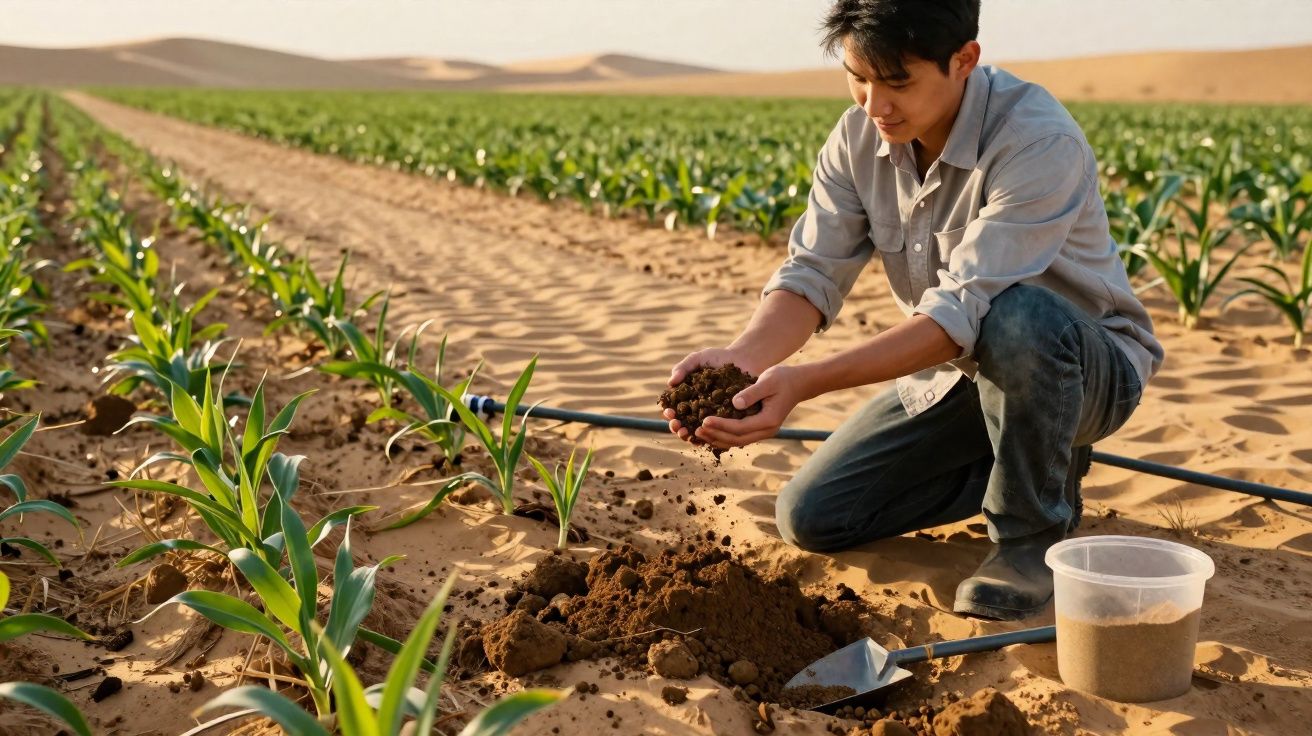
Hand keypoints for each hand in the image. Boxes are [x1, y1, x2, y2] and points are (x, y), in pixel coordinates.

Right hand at [663, 346, 765, 443]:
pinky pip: (718, 432)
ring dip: (689, 436)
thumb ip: (683, 367)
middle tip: (677, 426)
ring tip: (687, 433)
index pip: (674, 409)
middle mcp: (697, 409)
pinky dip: (710, 438)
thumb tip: (670, 383)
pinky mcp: (727, 420)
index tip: (669, 412)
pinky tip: (706, 438)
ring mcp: (712, 416)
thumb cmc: (718, 358)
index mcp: (687, 397)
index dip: (670, 413)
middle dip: (677, 427)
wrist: (743, 359)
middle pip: (683, 423)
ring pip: (698, 431)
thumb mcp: (698, 359)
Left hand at [691, 364, 808, 449]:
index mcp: (768, 420)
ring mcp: (764, 432)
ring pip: (737, 441)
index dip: (721, 426)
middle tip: (696, 430)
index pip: (740, 428)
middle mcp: (767, 430)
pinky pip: (740, 437)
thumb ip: (752, 392)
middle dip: (716, 436)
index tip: (704, 420)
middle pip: (737, 439)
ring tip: (699, 433)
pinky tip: (710, 432)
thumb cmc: (783, 378)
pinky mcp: (759, 428)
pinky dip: (724, 436)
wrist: (799, 383)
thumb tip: (734, 403)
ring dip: (718, 439)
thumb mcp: (768, 380)